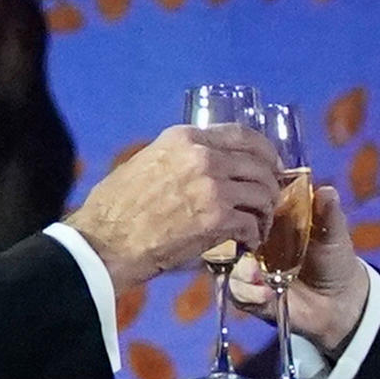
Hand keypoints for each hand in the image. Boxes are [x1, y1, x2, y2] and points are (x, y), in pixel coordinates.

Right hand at [63, 123, 281, 288]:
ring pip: (263, 194)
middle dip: (270, 185)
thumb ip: (180, 157)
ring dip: (265, 213)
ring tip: (257, 227)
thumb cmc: (118, 208)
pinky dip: (255, 236)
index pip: (243, 134)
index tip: (273, 165)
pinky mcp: (218, 218)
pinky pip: (253, 224)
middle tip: (267, 203)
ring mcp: (213, 186)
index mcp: (185, 138)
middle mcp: (203, 156)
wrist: (107, 241)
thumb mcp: (148, 162)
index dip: (266, 151)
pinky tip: (248, 244)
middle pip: (260, 165)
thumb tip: (203, 161)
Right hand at [236, 168, 372, 350]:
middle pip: (229, 234)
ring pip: (230, 265)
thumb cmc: (334, 259)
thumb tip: (328, 191)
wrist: (341, 299)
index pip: (247, 205)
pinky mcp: (251, 295)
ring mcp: (250, 269)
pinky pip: (238, 293)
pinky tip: (266, 294)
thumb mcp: (333, 234)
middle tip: (252, 246)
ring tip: (257, 275)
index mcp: (270, 220)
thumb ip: (328, 214)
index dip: (246, 206)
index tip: (254, 211)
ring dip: (242, 271)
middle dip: (235, 239)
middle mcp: (255, 242)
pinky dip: (250, 293)